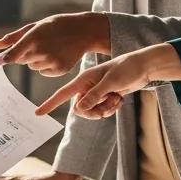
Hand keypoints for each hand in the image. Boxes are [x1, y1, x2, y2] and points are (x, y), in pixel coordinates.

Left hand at [0, 13, 110, 76]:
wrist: (83, 32)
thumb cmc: (56, 26)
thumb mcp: (35, 26)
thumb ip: (13, 37)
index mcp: (33, 37)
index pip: (14, 54)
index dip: (4, 59)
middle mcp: (41, 51)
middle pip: (21, 60)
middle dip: (25, 53)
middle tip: (40, 43)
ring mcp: (51, 61)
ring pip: (32, 66)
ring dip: (36, 60)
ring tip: (50, 47)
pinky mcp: (58, 70)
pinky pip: (43, 72)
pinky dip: (46, 66)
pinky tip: (56, 55)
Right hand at [36, 44, 178, 118]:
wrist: (143, 67)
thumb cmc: (126, 69)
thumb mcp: (111, 83)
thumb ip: (94, 96)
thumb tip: (78, 109)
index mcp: (84, 80)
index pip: (63, 93)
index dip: (50, 104)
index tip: (38, 113)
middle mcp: (87, 86)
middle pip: (80, 109)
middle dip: (94, 111)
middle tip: (109, 104)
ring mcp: (96, 92)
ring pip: (92, 111)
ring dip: (105, 110)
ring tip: (117, 99)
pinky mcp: (105, 96)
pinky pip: (102, 110)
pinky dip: (111, 108)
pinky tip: (120, 99)